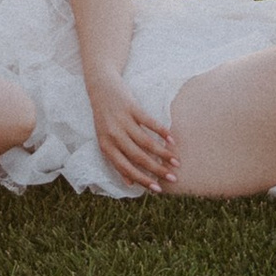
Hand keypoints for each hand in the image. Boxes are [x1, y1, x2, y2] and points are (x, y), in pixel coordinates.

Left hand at [88, 72, 175, 192]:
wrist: (100, 86)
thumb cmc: (104, 117)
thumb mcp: (105, 140)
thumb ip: (116, 160)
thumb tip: (130, 183)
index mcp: (106, 146)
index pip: (125, 168)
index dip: (142, 180)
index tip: (157, 189)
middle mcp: (113, 135)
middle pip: (138, 157)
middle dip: (157, 170)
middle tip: (173, 178)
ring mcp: (122, 121)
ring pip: (146, 142)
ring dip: (163, 153)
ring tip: (176, 161)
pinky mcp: (131, 107)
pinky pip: (149, 122)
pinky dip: (161, 131)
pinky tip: (171, 139)